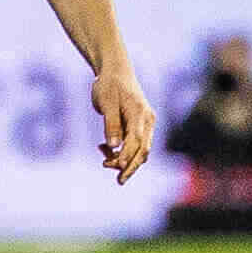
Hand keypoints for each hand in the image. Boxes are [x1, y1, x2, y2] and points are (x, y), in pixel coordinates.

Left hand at [92, 65, 156, 183]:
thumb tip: (113, 146)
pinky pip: (135, 143)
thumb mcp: (106, 102)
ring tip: (104, 159)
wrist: (115, 70)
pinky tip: (105, 149)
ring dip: (125, 159)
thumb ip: (111, 124)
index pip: (137, 142)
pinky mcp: (141, 125)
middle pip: (143, 150)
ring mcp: (146, 123)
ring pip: (140, 149)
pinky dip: (123, 150)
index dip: (127, 158)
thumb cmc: (109, 84)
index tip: (115, 168)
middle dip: (130, 167)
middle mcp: (148, 120)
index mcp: (140, 113)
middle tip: (119, 181)